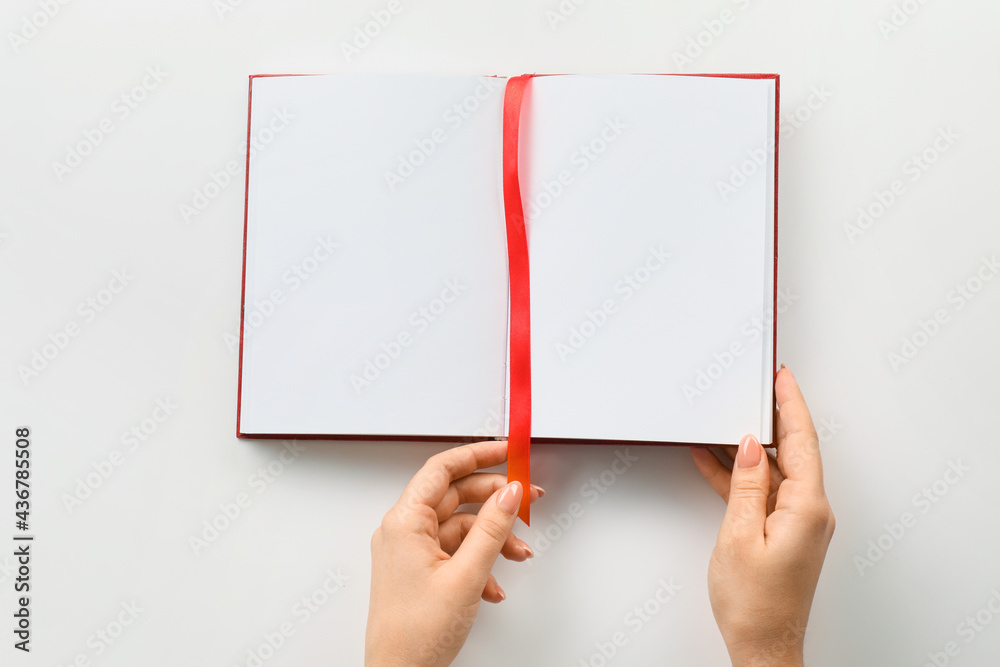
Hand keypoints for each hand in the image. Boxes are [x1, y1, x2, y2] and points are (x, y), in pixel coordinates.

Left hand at [365, 440, 541, 666]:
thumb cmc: (415, 634)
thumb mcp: (466, 575)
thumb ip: (492, 529)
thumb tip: (509, 493)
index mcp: (404, 522)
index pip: (442, 469)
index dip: (477, 455)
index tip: (506, 451)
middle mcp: (403, 531)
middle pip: (455, 496)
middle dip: (495, 499)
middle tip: (528, 499)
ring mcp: (411, 552)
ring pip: (461, 527)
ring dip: (493, 538)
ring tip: (519, 552)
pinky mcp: (420, 572)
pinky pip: (455, 552)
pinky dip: (480, 561)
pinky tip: (495, 583)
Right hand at [690, 365, 834, 666]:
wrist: (762, 646)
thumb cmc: (755, 604)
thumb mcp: (739, 534)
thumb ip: (745, 484)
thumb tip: (752, 445)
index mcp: (808, 507)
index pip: (802, 441)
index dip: (791, 405)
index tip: (782, 377)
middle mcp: (810, 511)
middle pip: (791, 451)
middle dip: (770, 418)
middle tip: (752, 388)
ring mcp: (797, 521)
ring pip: (773, 470)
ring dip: (747, 448)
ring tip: (720, 421)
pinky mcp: (782, 531)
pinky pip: (762, 492)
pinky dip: (739, 477)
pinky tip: (714, 462)